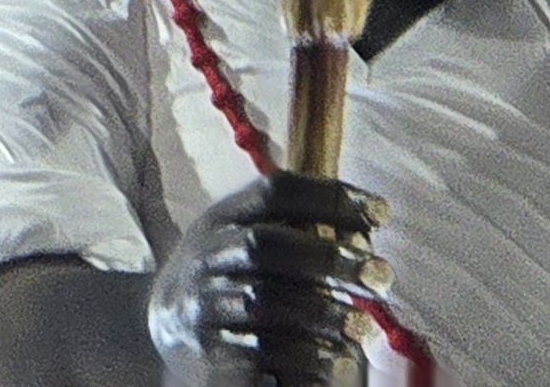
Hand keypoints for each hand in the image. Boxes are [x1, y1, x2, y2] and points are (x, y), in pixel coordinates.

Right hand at [145, 173, 383, 386]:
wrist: (168, 326)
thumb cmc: (229, 278)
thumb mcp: (243, 239)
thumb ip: (291, 229)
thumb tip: (365, 231)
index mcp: (222, 217)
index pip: (275, 191)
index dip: (330, 196)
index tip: (381, 212)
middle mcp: (206, 253)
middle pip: (266, 245)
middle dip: (329, 258)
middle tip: (380, 276)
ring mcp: (201, 302)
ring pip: (264, 301)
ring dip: (322, 312)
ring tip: (363, 326)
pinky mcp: (207, 349)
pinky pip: (258, 350)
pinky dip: (302, 354)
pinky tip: (332, 358)